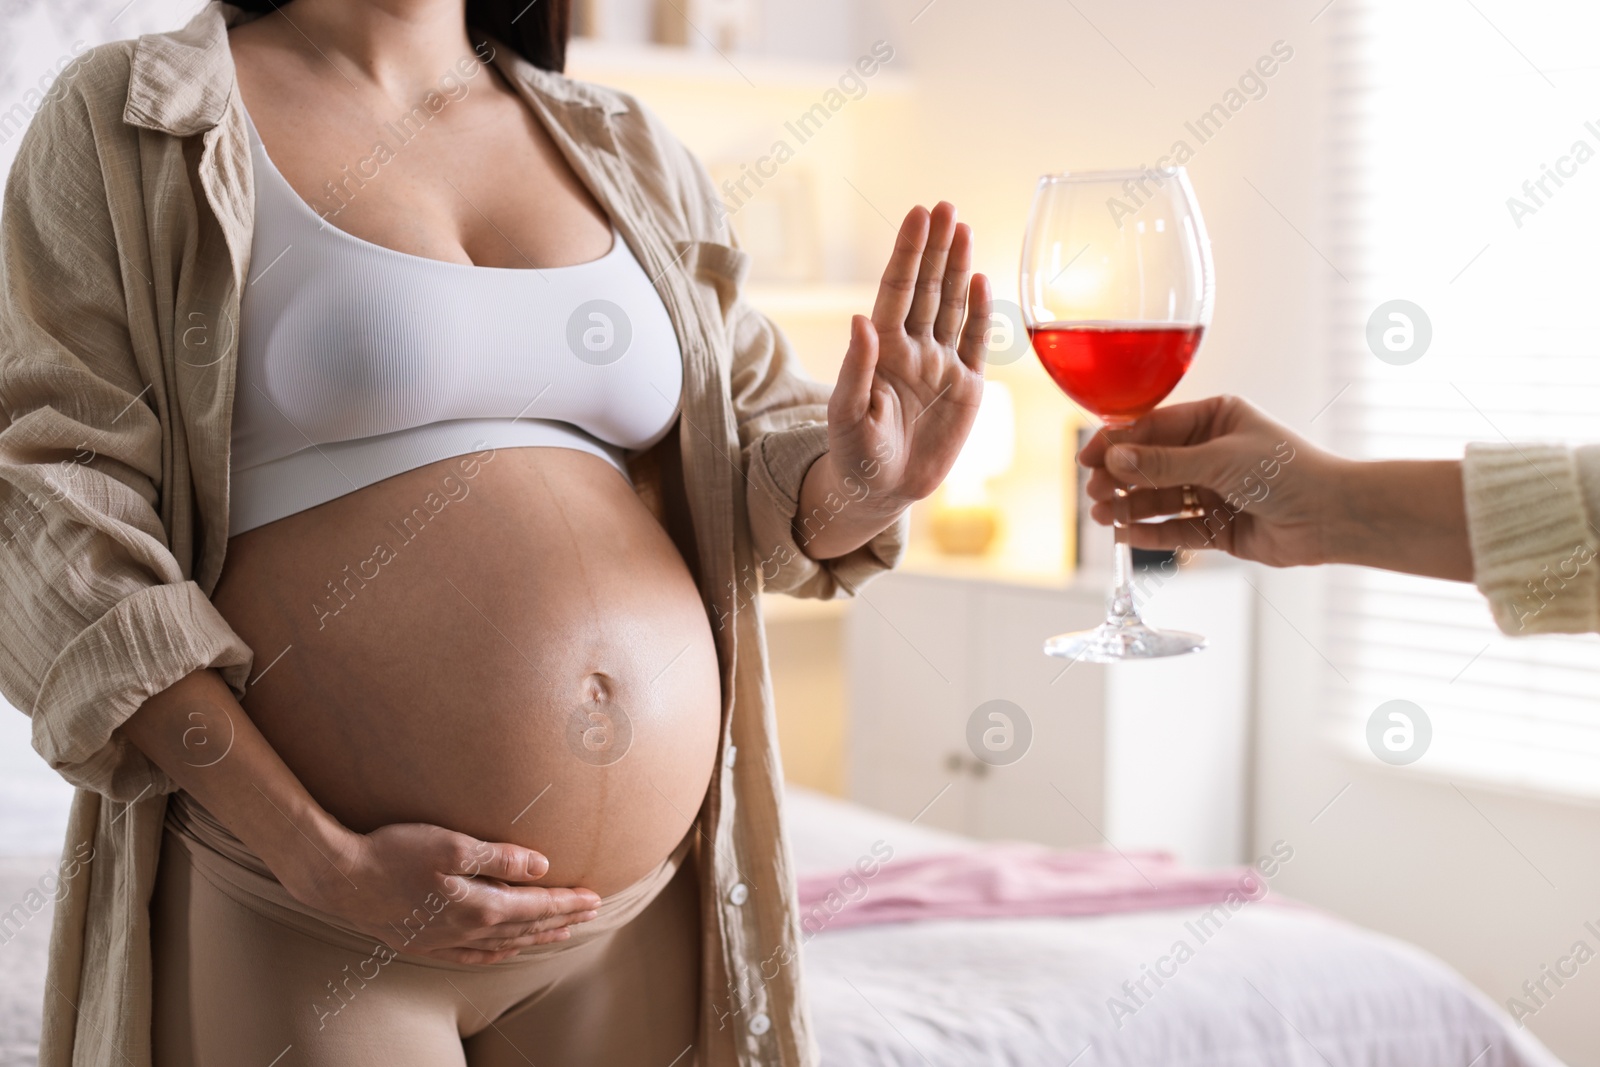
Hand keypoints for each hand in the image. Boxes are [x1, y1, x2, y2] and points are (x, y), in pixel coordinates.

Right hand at [297, 821, 602, 964]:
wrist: (341, 879)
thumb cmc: (395, 853)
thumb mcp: (452, 844)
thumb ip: (500, 857)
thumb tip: (541, 865)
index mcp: (479, 906)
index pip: (536, 907)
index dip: (567, 902)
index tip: (595, 898)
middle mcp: (467, 931)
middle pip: (526, 929)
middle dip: (561, 920)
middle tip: (590, 914)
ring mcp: (444, 942)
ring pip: (503, 945)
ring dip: (535, 938)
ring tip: (561, 933)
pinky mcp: (424, 943)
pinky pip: (472, 957)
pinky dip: (497, 953)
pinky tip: (503, 951)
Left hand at [826, 201, 990, 515]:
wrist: (882, 492)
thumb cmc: (855, 455)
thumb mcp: (847, 416)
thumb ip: (855, 369)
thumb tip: (861, 319)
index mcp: (882, 350)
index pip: (897, 291)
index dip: (908, 253)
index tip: (918, 215)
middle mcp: (913, 349)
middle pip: (928, 288)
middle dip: (936, 248)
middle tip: (946, 206)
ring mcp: (941, 365)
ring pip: (952, 307)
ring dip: (958, 269)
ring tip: (964, 229)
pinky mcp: (966, 388)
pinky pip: (976, 343)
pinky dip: (981, 313)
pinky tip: (982, 281)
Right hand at [1077, 395, 1333, 567]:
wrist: (1330, 517)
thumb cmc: (1287, 472)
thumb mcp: (1219, 459)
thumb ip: (1163, 463)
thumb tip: (1115, 459)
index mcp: (1215, 418)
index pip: (1153, 428)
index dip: (1118, 443)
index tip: (1088, 458)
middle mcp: (1211, 452)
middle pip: (1151, 465)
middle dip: (1120, 479)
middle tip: (1094, 492)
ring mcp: (1213, 490)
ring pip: (1159, 498)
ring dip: (1130, 506)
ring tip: (1102, 515)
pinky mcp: (1217, 526)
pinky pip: (1175, 527)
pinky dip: (1150, 531)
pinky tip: (1125, 533)